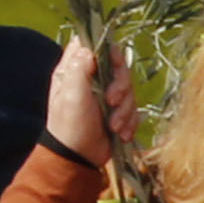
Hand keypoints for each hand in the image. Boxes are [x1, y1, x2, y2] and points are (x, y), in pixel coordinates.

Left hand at [42, 31, 129, 168]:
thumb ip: (79, 69)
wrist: (78, 157)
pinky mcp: (118, 111)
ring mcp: (106, 95)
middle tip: (112, 101)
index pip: (93, 45)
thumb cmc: (69, 124)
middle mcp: (92, 79)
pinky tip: (120, 133)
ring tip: (113, 125)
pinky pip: (134, 109)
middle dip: (121, 86)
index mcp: (75, 70)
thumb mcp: (71, 95)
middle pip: (118, 66)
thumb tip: (87, 48)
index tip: (112, 62)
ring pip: (129, 89)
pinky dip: (129, 122)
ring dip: (124, 110)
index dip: (106, 49)